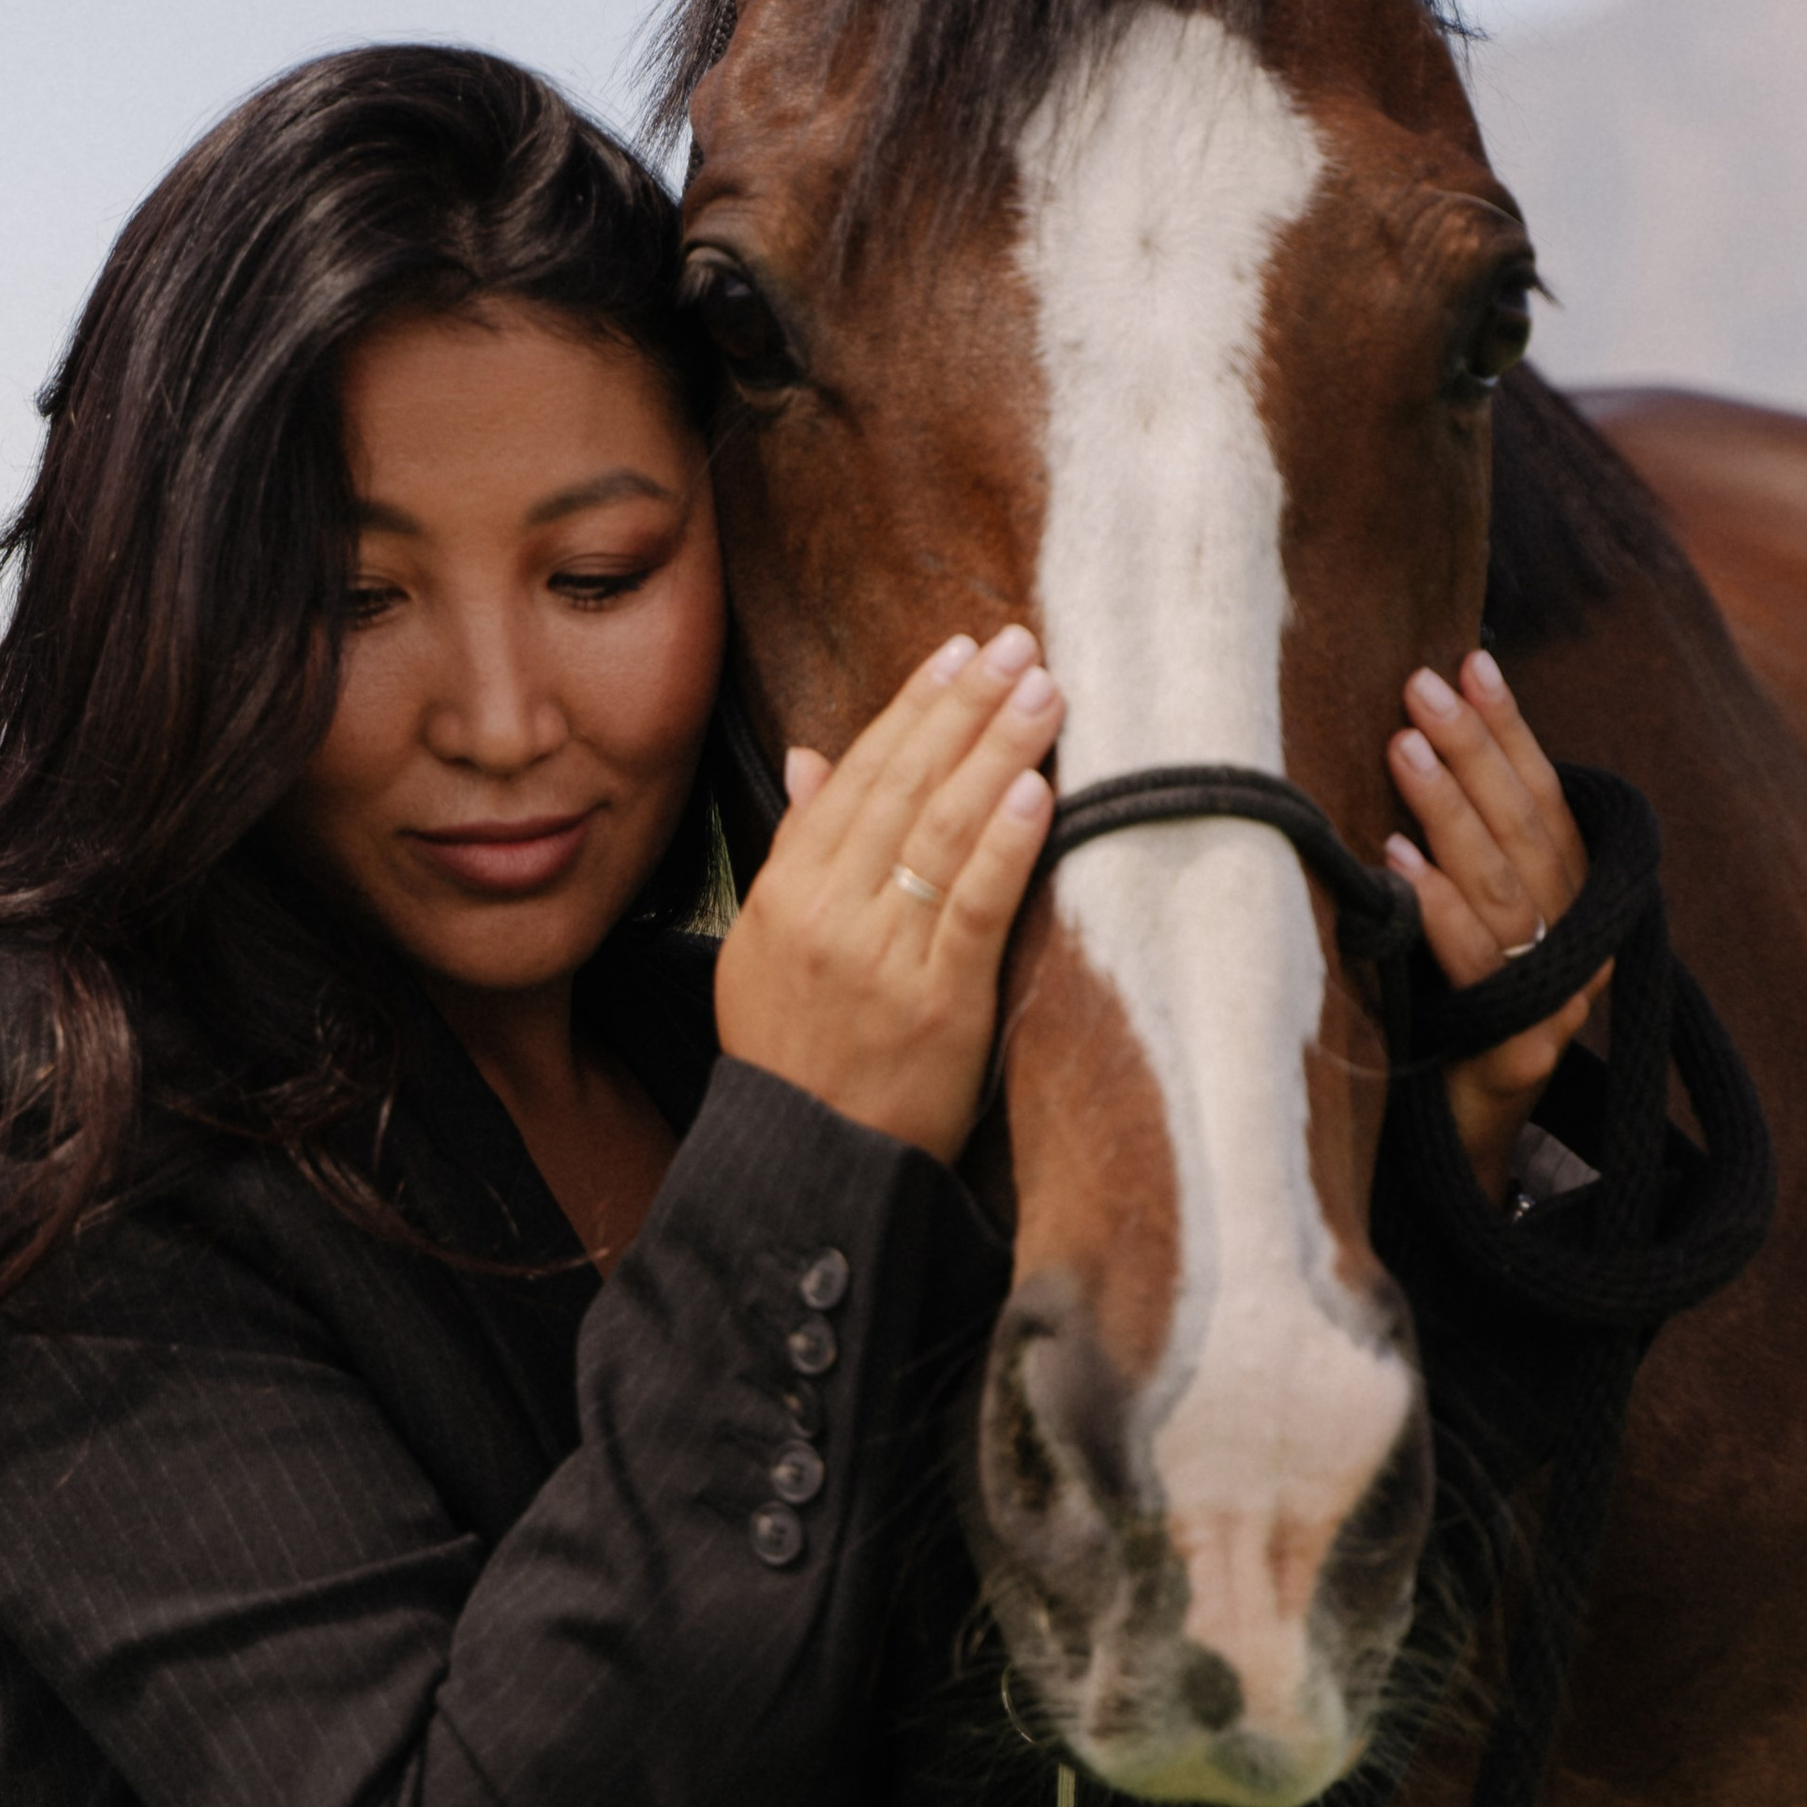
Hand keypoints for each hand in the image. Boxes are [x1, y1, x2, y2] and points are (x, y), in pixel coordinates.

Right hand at [713, 625, 1061, 1163]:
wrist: (811, 1160)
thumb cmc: (795, 1052)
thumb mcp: (763, 945)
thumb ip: (794, 848)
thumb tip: (809, 759)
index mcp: (788, 891)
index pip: (857, 775)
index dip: (912, 708)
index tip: (958, 653)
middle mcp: (830, 912)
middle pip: (904, 786)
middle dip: (965, 708)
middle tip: (1018, 646)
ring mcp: (883, 957)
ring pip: (943, 831)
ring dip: (998, 752)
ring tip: (1043, 693)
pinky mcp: (937, 1004)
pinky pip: (974, 907)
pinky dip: (1005, 844)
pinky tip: (1037, 790)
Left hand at [1385, 649, 1607, 1205]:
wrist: (1458, 1150)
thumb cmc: (1449, 1014)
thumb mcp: (1460, 921)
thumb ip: (1459, 846)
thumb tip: (1413, 733)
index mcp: (1572, 903)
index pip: (1545, 799)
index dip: (1512, 730)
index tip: (1472, 660)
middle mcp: (1577, 944)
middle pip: (1527, 829)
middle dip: (1475, 750)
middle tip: (1420, 685)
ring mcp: (1554, 1001)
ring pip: (1504, 885)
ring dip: (1450, 809)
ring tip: (1401, 746)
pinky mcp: (1518, 1052)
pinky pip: (1478, 966)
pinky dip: (1437, 905)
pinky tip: (1394, 855)